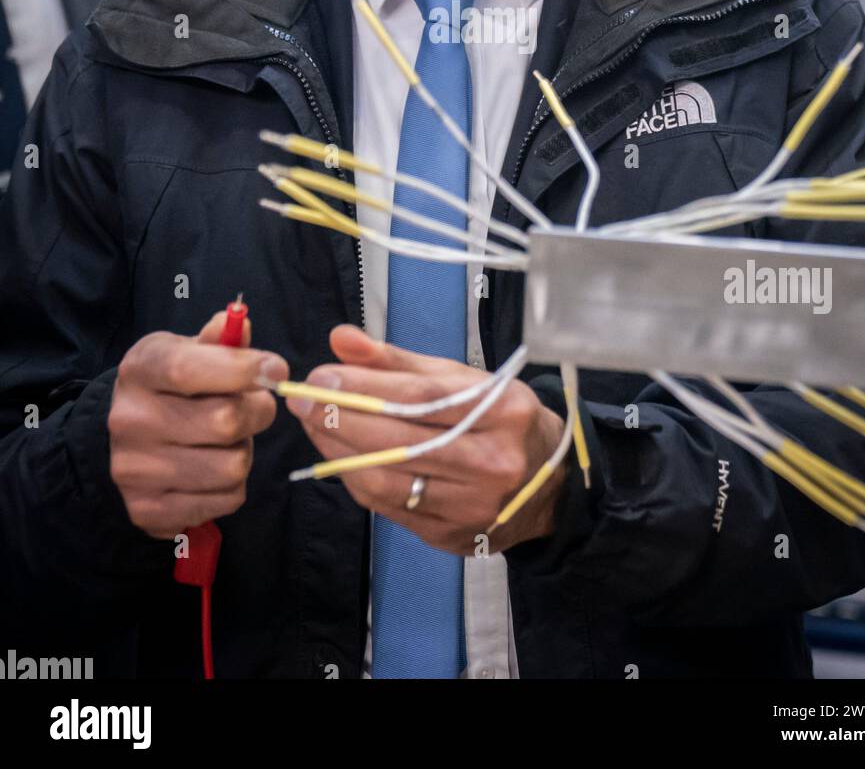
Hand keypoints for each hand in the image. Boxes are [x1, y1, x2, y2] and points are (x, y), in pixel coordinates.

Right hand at [108, 310, 288, 538]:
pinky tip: (214, 469)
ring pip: (233, 466)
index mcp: (141, 370)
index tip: (277, 369)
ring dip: (244, 451)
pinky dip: (233, 485)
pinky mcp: (149, 511)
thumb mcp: (188, 350)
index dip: (244, 369)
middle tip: (252, 408)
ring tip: (228, 440)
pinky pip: (228, 500)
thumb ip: (219, 339)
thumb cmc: (171, 387)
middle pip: (225, 421)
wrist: (124, 440)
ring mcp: (135, 471)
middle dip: (256, 412)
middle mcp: (129, 420)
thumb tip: (240, 326)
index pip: (190, 370)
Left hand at [288, 324, 567, 555]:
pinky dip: (356, 479)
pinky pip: (390, 507)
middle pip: (400, 440)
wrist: (549, 487)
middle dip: (341, 417)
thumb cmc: (500, 420)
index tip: (322, 374)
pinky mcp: (453, 534)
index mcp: (503, 409)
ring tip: (314, 424)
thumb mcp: (464, 379)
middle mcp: (493, 460)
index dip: (365, 385)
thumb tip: (341, 340)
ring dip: (339, 451)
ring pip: (389, 479)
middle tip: (304, 398)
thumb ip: (399, 360)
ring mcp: (474, 504)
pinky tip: (339, 457)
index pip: (422, 397)